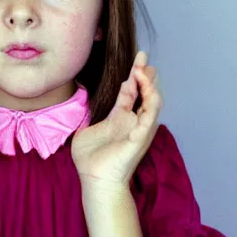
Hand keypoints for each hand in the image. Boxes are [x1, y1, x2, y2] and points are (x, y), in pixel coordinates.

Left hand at [71, 51, 162, 191]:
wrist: (95, 179)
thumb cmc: (90, 159)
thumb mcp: (86, 130)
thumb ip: (89, 117)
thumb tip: (85, 106)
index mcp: (119, 118)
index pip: (130, 92)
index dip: (132, 77)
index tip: (136, 61)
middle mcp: (132, 121)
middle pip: (143, 93)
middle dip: (145, 75)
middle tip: (144, 57)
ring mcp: (138, 129)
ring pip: (151, 102)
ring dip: (149, 85)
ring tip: (144, 69)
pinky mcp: (140, 137)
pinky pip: (149, 116)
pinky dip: (150, 101)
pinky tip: (147, 88)